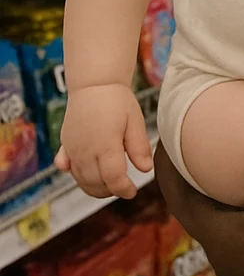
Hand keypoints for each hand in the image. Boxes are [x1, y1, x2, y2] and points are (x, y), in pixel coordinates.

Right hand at [55, 84, 152, 199]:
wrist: (93, 84)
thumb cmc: (117, 101)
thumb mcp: (135, 121)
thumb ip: (139, 147)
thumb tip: (146, 170)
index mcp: (105, 145)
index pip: (113, 178)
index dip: (123, 189)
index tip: (133, 191)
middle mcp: (85, 150)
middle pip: (96, 184)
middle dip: (111, 191)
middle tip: (124, 187)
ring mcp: (72, 149)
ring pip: (81, 180)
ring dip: (95, 188)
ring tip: (111, 184)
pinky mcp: (65, 146)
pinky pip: (68, 169)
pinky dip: (78, 177)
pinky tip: (88, 176)